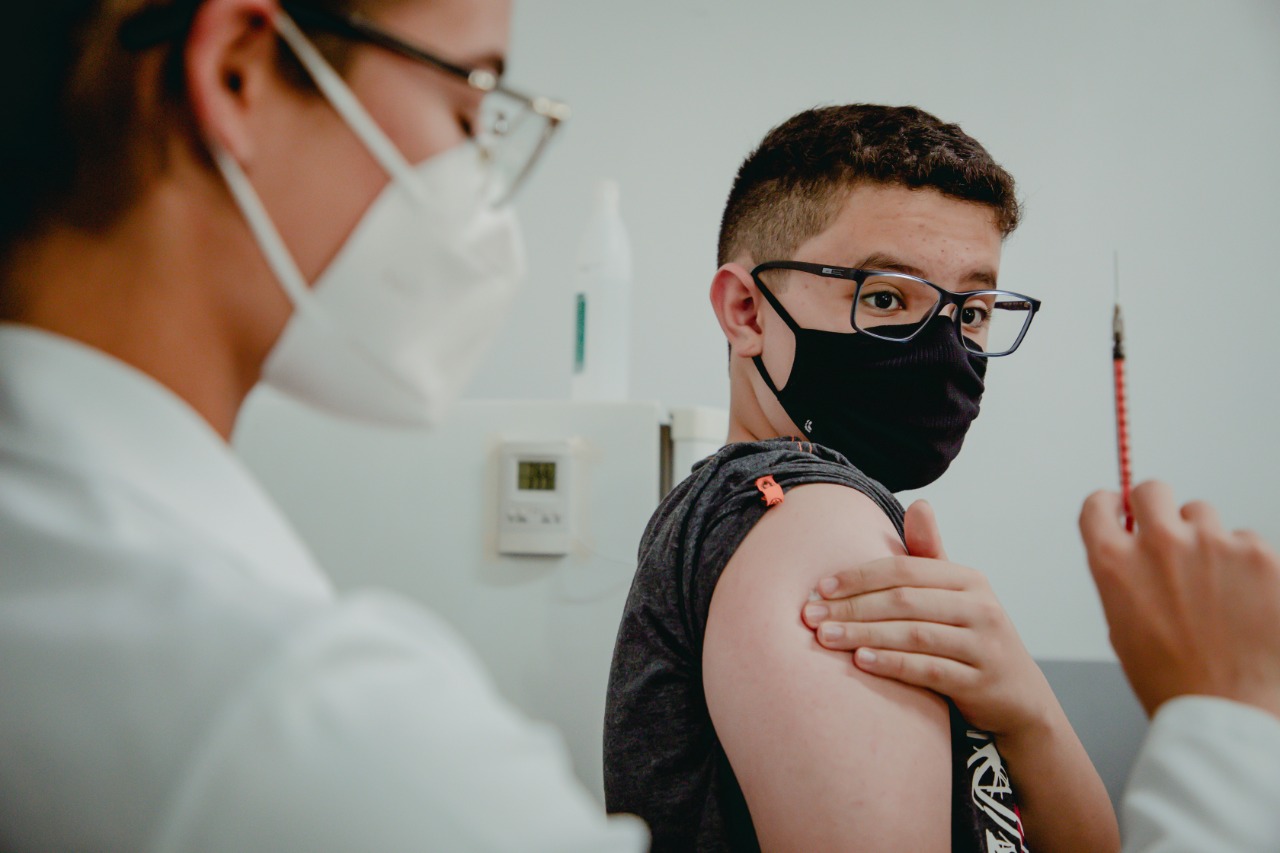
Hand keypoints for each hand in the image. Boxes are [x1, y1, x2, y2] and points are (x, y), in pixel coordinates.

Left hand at [802, 500, 1054, 736]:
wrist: (1019, 699)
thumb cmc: (972, 638)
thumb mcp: (957, 594)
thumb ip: (932, 555)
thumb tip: (919, 503)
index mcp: (968, 580)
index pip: (905, 570)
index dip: (859, 576)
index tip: (820, 587)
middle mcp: (981, 608)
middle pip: (904, 601)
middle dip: (852, 606)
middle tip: (810, 616)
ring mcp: (984, 645)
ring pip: (914, 634)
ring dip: (863, 634)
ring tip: (826, 638)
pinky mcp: (981, 681)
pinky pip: (930, 670)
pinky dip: (893, 664)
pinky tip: (861, 661)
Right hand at [1080, 480, 1279, 719]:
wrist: (1224, 712)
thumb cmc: (1171, 680)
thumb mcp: (1121, 625)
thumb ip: (1124, 578)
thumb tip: (1137, 553)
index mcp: (1114, 562)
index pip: (1099, 505)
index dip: (1110, 504)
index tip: (1120, 506)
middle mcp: (1159, 543)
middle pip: (1153, 491)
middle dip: (1159, 508)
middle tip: (1173, 535)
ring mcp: (1213, 545)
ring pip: (1207, 517)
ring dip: (1209, 541)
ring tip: (1218, 589)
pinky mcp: (1261, 556)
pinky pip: (1251, 544)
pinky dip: (1250, 568)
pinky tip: (1248, 604)